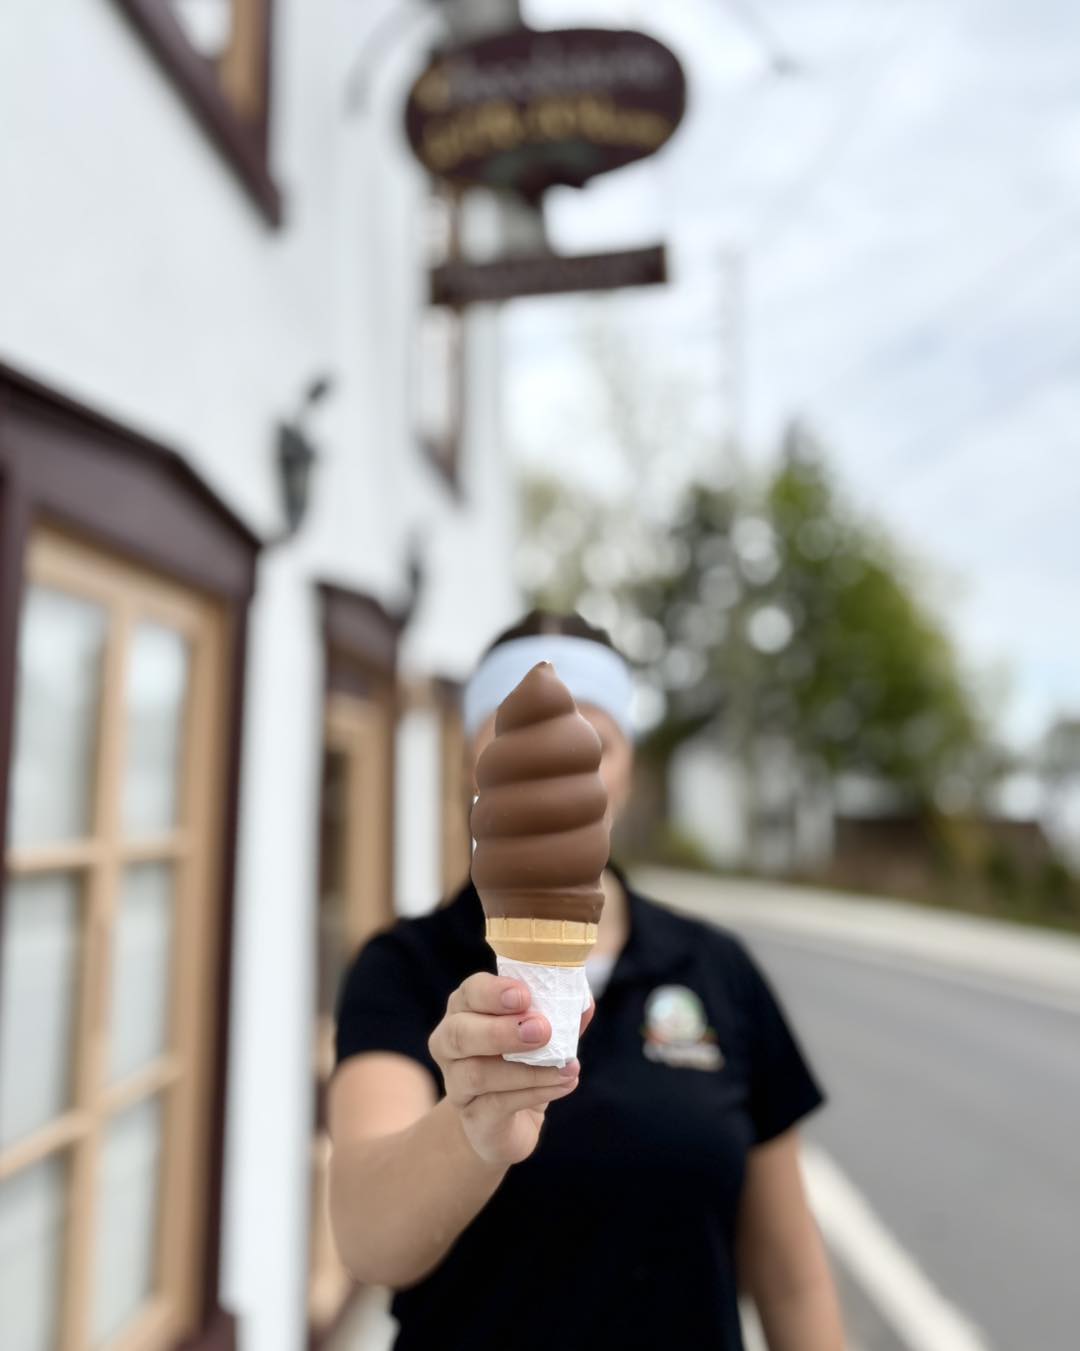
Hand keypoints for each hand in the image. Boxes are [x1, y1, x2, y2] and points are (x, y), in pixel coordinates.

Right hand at [428, 973, 593, 1165]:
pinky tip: (564, 1084)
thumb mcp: (540, 1034)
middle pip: (459, 1033)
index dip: (493, 992)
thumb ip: (560, 1014)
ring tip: (567, 1065)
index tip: (524, 995)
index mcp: (465, 1010)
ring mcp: (457, 1084)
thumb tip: (585, 1001)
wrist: (506, 1122)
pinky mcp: (474, 1118)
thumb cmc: (521, 1062)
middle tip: (542, 1030)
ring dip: (527, 1069)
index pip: (469, 992)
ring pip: (477, 1074)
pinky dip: (535, 1092)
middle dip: (500, 1031)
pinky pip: (498, 1104)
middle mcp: (449, 1044)